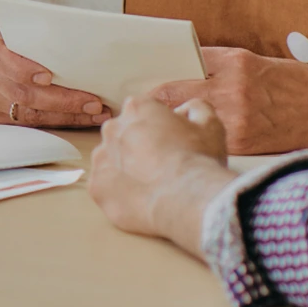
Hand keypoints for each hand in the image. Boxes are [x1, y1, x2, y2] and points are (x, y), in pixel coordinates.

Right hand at [0, 20, 110, 127]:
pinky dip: (58, 121)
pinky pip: (29, 123)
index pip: (6, 62)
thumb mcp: (16, 24)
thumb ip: (36, 30)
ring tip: (95, 113)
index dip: (26, 71)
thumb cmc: (8, 35)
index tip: (49, 76)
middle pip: (23, 95)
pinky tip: (81, 118)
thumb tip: (78, 32)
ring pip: (29, 114)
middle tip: (93, 102)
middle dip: (62, 101)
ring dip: (66, 116)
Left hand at [89, 96, 232, 255]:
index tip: (171, 139)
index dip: (159, 124)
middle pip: (124, 131)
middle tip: (161, 160)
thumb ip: (195, 107)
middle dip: (138, 142)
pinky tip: (141, 195)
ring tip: (150, 181)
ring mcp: (101, 159)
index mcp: (139, 107)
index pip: (144, 109)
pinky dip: (119, 189)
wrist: (186, 199)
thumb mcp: (210, 122)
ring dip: (125, 165)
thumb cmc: (198, 158)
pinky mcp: (97, 187)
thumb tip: (184, 111)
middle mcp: (114, 128)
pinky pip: (106, 185)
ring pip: (111, 158)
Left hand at [150, 47, 307, 154]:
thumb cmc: (295, 86)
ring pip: (185, 120)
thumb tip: (185, 73)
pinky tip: (189, 147)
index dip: (161, 77)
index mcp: (236, 61)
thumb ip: (222, 68)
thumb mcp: (258, 64)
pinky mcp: (240, 141)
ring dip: (170, 127)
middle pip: (175, 92)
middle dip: (156, 104)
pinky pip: (205, 140)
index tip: (147, 88)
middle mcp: (232, 86)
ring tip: (161, 133)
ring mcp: (235, 115)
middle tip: (140, 113)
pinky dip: (194, 143)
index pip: (183, 64)